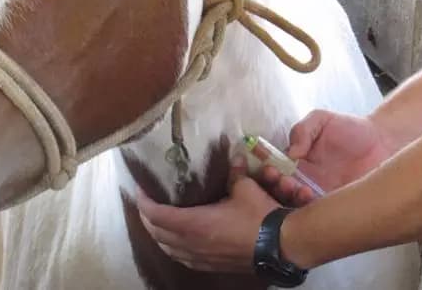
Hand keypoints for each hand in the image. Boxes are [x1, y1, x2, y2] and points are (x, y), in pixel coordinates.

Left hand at [137, 155, 278, 272]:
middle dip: (146, 217)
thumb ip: (234, 173)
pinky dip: (172, 248)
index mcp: (194, 224)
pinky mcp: (210, 266)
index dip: (144, 202)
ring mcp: (200, 258)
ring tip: (157, 220)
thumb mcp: (245, 189)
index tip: (141, 189)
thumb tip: (234, 156)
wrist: (281, 246)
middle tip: (147, 201)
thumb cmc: (260, 217)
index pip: (156, 215)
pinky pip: (181, 258)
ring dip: (158, 234)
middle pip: (156, 233)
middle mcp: (192, 244)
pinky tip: (177, 242)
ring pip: (167, 249)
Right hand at [261, 110, 392, 205]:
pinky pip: (320, 215)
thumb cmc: (351, 129)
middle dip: (277, 189)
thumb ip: (302, 130)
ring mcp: (318, 195)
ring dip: (293, 201)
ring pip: (297, 206)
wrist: (384, 142)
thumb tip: (290, 153)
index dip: (267, 173)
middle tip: (285, 182)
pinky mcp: (336, 206)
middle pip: (280, 192)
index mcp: (296, 162)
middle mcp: (303, 180)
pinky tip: (315, 200)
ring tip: (301, 190)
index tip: (270, 170)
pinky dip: (313, 212)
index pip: (274, 170)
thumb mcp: (322, 120)